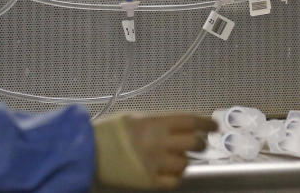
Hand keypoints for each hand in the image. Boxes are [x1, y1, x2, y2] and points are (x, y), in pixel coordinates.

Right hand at [94, 112, 216, 189]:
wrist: (86, 153)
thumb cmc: (107, 132)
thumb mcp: (132, 118)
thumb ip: (157, 121)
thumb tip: (181, 125)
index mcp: (153, 123)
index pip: (190, 121)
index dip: (206, 122)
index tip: (214, 125)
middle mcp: (158, 143)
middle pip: (195, 143)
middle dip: (200, 142)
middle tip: (197, 142)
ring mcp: (155, 164)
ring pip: (186, 163)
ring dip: (183, 159)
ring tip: (171, 156)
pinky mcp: (150, 181)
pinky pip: (175, 180)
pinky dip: (174, 175)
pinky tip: (167, 170)